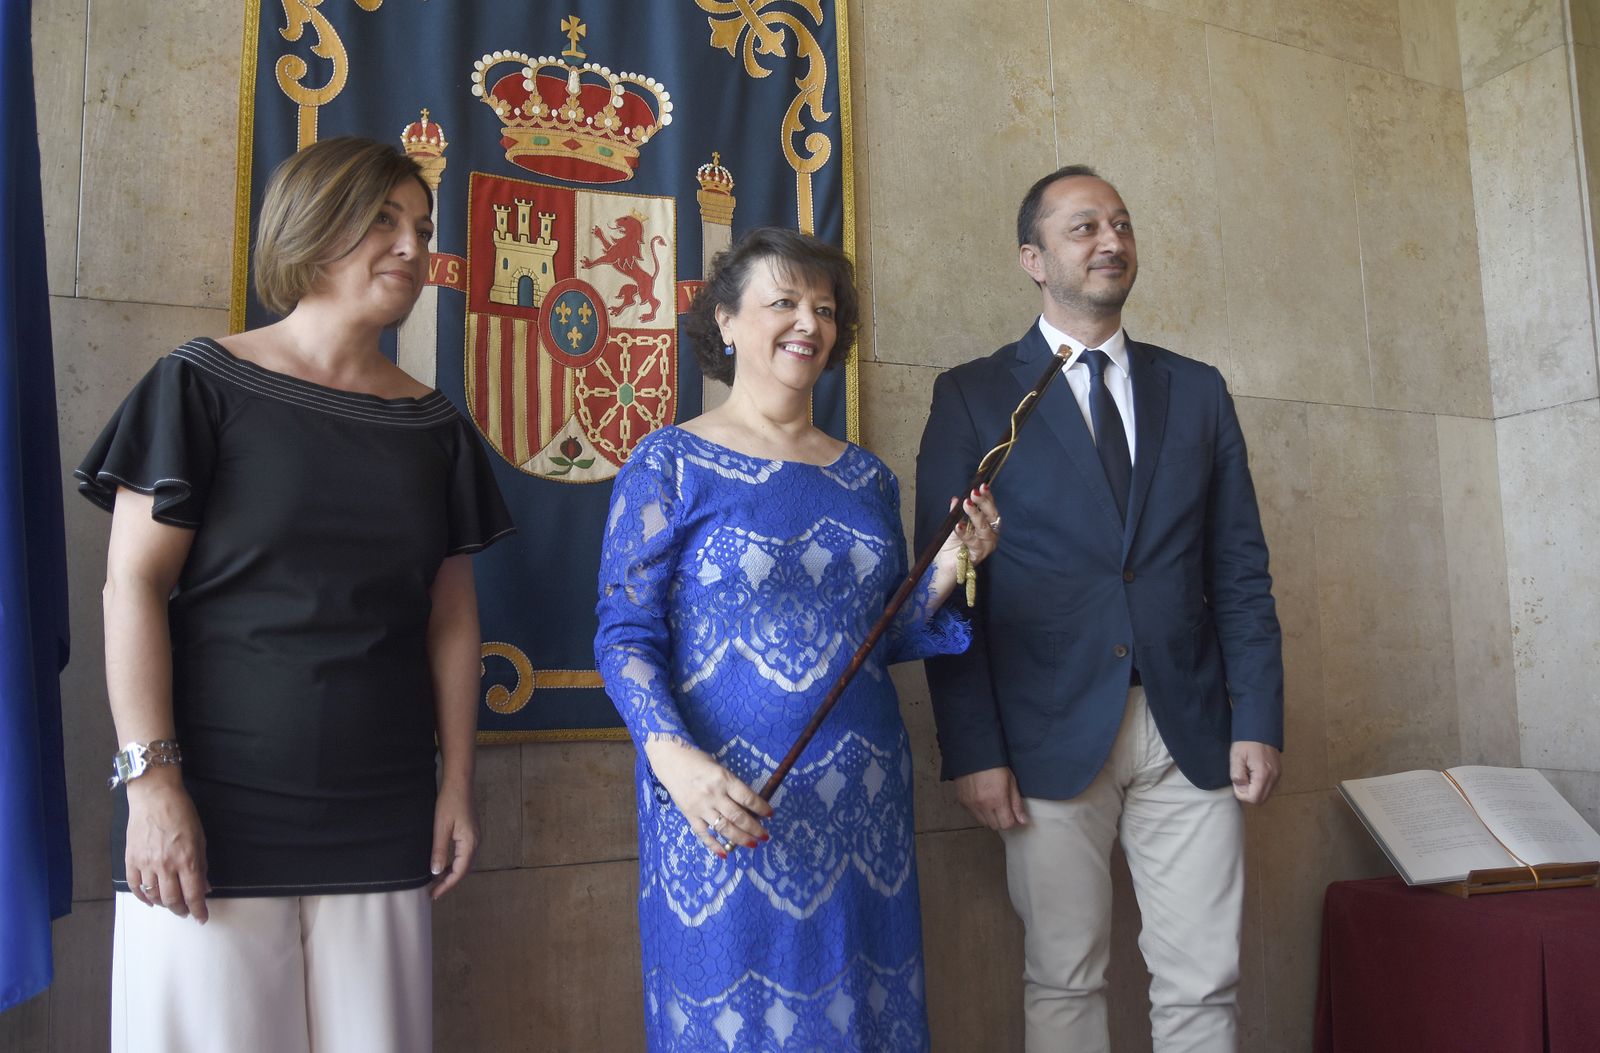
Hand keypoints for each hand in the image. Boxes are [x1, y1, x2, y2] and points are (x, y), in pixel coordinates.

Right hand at [124, 766, 208, 921]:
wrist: (154, 797)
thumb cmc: (181, 813)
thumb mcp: (200, 837)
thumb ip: (202, 864)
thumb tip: (205, 887)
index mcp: (187, 859)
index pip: (193, 894)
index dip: (199, 910)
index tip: (202, 918)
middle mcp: (166, 865)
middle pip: (172, 900)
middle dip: (181, 910)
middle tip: (186, 911)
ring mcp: (146, 863)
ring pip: (153, 896)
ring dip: (163, 905)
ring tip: (171, 904)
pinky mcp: (131, 860)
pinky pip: (135, 886)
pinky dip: (142, 897)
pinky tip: (150, 900)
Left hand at [429, 779, 478, 899]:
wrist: (459, 784)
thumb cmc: (449, 803)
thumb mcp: (441, 827)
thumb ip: (439, 851)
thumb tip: (436, 873)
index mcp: (470, 843)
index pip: (459, 872)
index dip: (446, 885)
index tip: (433, 895)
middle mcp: (475, 842)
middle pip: (464, 870)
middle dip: (449, 882)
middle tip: (433, 893)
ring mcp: (474, 838)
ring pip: (464, 863)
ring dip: (451, 874)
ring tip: (436, 882)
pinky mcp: (470, 834)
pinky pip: (464, 855)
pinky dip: (454, 864)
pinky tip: (444, 865)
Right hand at [644, 737, 772, 857]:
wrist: (671, 761)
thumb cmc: (699, 762)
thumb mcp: (719, 770)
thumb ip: (731, 787)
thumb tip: (748, 807)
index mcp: (724, 779)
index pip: (747, 798)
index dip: (761, 808)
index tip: (770, 814)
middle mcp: (713, 795)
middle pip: (738, 816)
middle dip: (754, 828)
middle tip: (765, 836)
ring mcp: (701, 807)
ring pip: (724, 827)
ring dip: (740, 838)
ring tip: (752, 844)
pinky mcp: (690, 815)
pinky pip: (703, 834)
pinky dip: (714, 846)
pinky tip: (725, 854)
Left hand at [941, 484, 1001, 566]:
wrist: (945, 564)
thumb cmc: (953, 544)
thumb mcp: (954, 523)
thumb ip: (956, 512)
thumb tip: (956, 499)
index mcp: (988, 524)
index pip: (990, 508)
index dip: (987, 496)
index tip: (982, 485)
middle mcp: (991, 534)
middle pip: (991, 516)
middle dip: (983, 503)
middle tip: (974, 493)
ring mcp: (987, 545)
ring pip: (983, 528)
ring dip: (975, 514)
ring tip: (966, 504)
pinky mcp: (979, 555)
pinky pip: (972, 542)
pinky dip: (965, 533)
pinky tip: (958, 525)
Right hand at [954, 766, 1028, 830]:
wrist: (973, 753)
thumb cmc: (993, 765)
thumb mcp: (1011, 782)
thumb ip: (1016, 803)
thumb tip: (1022, 820)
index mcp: (997, 799)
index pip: (1006, 824)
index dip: (1012, 821)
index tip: (1013, 815)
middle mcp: (983, 805)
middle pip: (995, 826)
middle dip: (1001, 820)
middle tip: (1004, 809)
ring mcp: (971, 804)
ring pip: (983, 822)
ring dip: (990, 817)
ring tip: (992, 804)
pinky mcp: (962, 801)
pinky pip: (973, 815)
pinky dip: (979, 812)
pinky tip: (982, 800)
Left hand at [1229, 741, 1280, 804]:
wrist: (1260, 729)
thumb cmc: (1247, 742)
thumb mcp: (1236, 757)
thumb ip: (1237, 775)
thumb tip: (1241, 788)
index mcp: (1263, 774)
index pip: (1254, 798)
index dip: (1242, 794)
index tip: (1237, 782)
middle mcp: (1274, 777)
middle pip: (1261, 800)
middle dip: (1248, 794)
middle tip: (1241, 780)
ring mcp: (1277, 775)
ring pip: (1266, 794)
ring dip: (1254, 790)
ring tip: (1247, 775)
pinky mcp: (1278, 772)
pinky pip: (1269, 787)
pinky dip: (1260, 786)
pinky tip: (1253, 774)